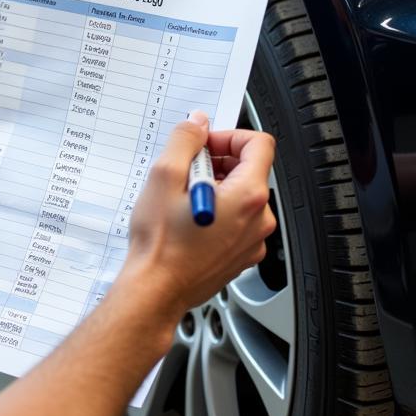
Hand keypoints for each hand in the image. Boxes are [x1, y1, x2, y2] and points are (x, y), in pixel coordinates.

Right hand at [127, 112, 276, 321]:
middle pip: (249, 169)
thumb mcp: (164, 176)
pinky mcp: (242, 255)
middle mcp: (258, 218)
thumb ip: (185, 140)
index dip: (229, 136)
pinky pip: (237, 220)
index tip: (205, 143)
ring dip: (215, 187)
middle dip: (217, 162)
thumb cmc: (162, 244)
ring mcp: (253, 240)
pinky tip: (188, 220)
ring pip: (241, 195)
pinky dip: (217, 211)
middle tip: (184, 170)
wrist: (156, 290)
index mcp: (247, 195)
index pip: (259, 144)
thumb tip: (198, 124)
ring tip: (182, 199)